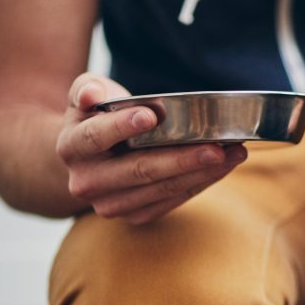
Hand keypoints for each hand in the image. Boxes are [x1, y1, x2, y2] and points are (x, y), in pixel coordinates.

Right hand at [56, 73, 247, 223]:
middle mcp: (87, 182)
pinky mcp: (136, 216)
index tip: (151, 115)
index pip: (96, 137)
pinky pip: (173, 201)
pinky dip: (201, 183)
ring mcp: (111, 204)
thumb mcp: (87, 95)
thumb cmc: (96, 117)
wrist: (88, 160)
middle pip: (139, 170)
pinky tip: (224, 167)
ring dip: (201, 173)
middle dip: (181, 159)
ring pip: (162, 189)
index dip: (122, 126)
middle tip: (217, 147)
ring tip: (233, 153)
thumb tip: (90, 96)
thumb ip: (88, 89)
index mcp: (71, 147)